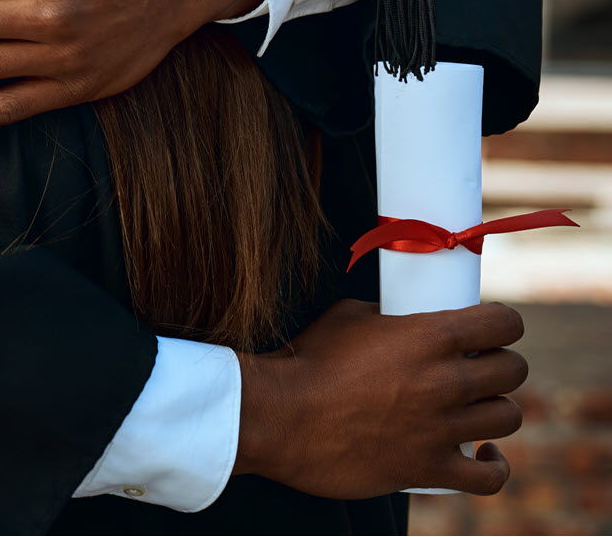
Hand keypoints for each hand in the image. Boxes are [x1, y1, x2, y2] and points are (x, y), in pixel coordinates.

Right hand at [237, 299, 526, 496]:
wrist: (279, 416)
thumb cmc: (306, 362)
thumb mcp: (346, 317)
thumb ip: (385, 316)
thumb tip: (397, 317)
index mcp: (431, 335)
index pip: (505, 323)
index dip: (503, 323)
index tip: (490, 329)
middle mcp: (446, 381)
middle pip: (513, 370)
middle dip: (500, 364)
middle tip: (478, 368)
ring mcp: (441, 428)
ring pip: (507, 417)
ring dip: (494, 409)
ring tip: (475, 408)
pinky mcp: (430, 468)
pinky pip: (489, 476)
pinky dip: (494, 465)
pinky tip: (485, 452)